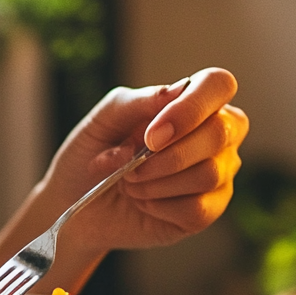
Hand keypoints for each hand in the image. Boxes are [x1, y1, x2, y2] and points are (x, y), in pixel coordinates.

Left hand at [48, 67, 248, 253]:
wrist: (75, 205)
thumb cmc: (91, 155)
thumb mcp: (103, 121)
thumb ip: (137, 102)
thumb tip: (177, 90)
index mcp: (191, 102)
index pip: (218, 84)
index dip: (190, 108)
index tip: (151, 135)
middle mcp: (215, 135)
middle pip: (220, 132)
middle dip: (167, 155)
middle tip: (130, 167)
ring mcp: (217, 173)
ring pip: (209, 173)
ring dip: (156, 182)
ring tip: (129, 184)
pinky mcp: (209, 210)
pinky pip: (198, 209)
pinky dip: (160, 206)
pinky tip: (143, 202)